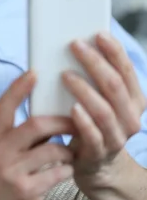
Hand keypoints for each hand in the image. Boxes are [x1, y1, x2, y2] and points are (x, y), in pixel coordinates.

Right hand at [0, 72, 75, 199]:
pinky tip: (63, 171)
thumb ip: (18, 133)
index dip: (18, 88)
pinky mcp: (27, 189)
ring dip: (67, 150)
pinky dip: (67, 169)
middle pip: (36, 125)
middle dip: (62, 122)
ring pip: (53, 149)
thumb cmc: (6, 174)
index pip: (3, 106)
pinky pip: (59, 171)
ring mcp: (12, 171)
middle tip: (75, 122)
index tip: (34, 72)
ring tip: (68, 153)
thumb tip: (47, 109)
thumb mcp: (3, 151)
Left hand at [63, 32, 146, 188]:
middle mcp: (130, 117)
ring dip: (85, 89)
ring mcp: (116, 137)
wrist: (96, 166)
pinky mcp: (98, 153)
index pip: (127, 71)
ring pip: (104, 110)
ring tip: (66, 75)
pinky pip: (93, 136)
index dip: (114, 51)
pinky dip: (83, 121)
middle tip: (74, 45)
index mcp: (134, 100)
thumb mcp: (100, 100)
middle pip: (115, 85)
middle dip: (95, 62)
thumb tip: (75, 44)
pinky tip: (72, 108)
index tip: (97, 33)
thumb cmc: (93, 122)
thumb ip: (93, 79)